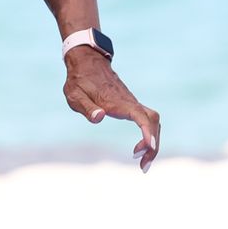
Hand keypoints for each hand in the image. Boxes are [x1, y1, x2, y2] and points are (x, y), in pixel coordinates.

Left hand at [63, 48, 160, 171]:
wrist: (88, 61)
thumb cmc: (79, 80)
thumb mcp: (74, 95)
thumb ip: (87, 107)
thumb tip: (100, 117)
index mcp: (116, 101)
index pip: (140, 116)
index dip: (147, 132)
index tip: (148, 148)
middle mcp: (129, 102)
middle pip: (153, 121)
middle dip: (154, 145)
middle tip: (143, 167)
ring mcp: (132, 103)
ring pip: (153, 122)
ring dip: (153, 142)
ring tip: (143, 163)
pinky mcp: (131, 105)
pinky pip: (147, 121)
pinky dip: (149, 136)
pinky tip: (139, 148)